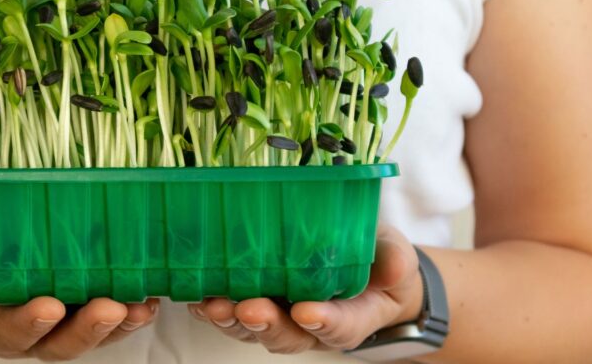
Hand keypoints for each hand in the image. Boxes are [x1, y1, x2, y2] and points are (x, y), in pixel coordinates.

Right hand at [0, 226, 158, 359]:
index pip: (8, 334)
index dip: (28, 324)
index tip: (47, 307)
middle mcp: (27, 333)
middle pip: (59, 344)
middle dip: (87, 329)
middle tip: (111, 309)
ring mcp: (56, 324)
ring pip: (90, 335)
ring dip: (119, 325)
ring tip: (141, 307)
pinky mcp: (78, 307)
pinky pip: (107, 319)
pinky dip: (130, 313)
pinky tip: (149, 299)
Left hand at [187, 224, 422, 353]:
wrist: (366, 269)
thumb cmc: (379, 262)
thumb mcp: (395, 256)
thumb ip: (394, 261)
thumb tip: (394, 266)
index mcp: (352, 317)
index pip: (340, 326)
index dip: (323, 322)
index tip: (307, 312)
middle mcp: (312, 325)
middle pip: (287, 335)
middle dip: (265, 324)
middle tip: (249, 308)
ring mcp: (282, 315)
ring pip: (254, 329)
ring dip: (231, 318)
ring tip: (214, 305)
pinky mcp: (258, 301)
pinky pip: (233, 312)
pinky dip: (213, 308)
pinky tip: (196, 299)